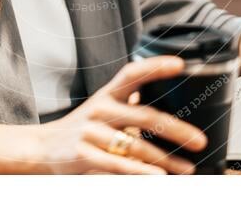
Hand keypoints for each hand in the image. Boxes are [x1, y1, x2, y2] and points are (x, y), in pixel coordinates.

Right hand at [35, 56, 206, 173]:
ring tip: (187, 168)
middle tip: (199, 140)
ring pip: (136, 146)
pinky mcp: (84, 155)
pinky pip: (118, 165)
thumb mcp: (102, 107)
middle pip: (144, 115)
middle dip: (176, 129)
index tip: (180, 64)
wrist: (42, 148)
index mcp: (107, 94)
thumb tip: (164, 96)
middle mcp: (100, 109)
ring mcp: (91, 132)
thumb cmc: (82, 127)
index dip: (155, 66)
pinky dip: (140, 172)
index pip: (132, 73)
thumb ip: (129, 102)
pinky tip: (158, 176)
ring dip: (165, 159)